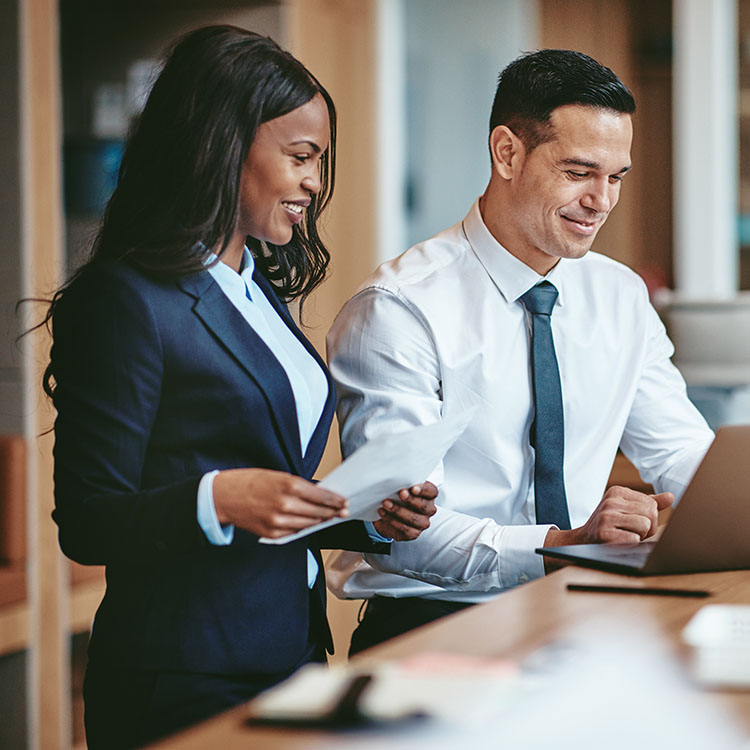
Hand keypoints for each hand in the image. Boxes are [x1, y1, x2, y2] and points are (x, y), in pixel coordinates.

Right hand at [212, 468, 347, 538]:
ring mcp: (279, 521)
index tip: (343, 501)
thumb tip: (319, 494)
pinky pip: (294, 532)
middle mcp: (286, 504)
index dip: (335, 500)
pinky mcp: (272, 533)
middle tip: (342, 511)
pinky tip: (309, 523)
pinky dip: (303, 528)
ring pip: (309, 524)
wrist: (224, 497)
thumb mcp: (278, 476)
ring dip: (320, 521)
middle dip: (333, 512)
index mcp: (289, 485)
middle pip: (318, 512)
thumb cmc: (250, 482)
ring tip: (329, 517)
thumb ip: (299, 486)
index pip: (321, 496)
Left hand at [373, 481, 437, 540]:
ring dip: (398, 510)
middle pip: (424, 506)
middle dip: (411, 500)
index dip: (423, 490)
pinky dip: (392, 520)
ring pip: (414, 518)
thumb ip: (402, 484)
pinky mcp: (413, 533)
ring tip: (386, 503)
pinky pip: (405, 529)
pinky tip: (383, 513)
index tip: (413, 488)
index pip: (431, 491)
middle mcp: (429, 510)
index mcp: (429, 495)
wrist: (387, 514)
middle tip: (400, 493)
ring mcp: (422, 523)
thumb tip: (396, 481)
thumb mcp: (400, 488)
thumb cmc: (397, 497)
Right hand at [544, 486, 673, 547]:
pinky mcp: (605, 533)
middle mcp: (610, 501)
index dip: (649, 518)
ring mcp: (606, 517)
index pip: (652, 504)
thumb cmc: (610, 524)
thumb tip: (671, 497)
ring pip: (645, 526)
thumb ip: (648, 502)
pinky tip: (618, 541)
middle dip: (647, 527)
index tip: (632, 521)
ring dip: (639, 536)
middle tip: (630, 530)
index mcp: (617, 491)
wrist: (582, 540)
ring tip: (624, 535)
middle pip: (651, 514)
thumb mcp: (626, 508)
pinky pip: (634, 539)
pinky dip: (630, 544)